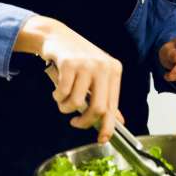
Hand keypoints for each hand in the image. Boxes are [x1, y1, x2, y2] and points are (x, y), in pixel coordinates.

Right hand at [14, 16, 122, 143]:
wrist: (58, 36)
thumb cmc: (78, 59)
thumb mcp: (97, 76)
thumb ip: (106, 97)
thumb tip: (118, 121)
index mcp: (114, 70)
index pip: (114, 105)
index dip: (108, 126)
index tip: (102, 139)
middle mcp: (104, 67)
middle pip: (98, 108)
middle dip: (84, 122)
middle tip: (75, 122)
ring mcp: (87, 64)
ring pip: (76, 103)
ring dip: (65, 107)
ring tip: (63, 100)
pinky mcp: (69, 63)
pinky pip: (62, 93)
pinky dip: (57, 96)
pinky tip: (57, 90)